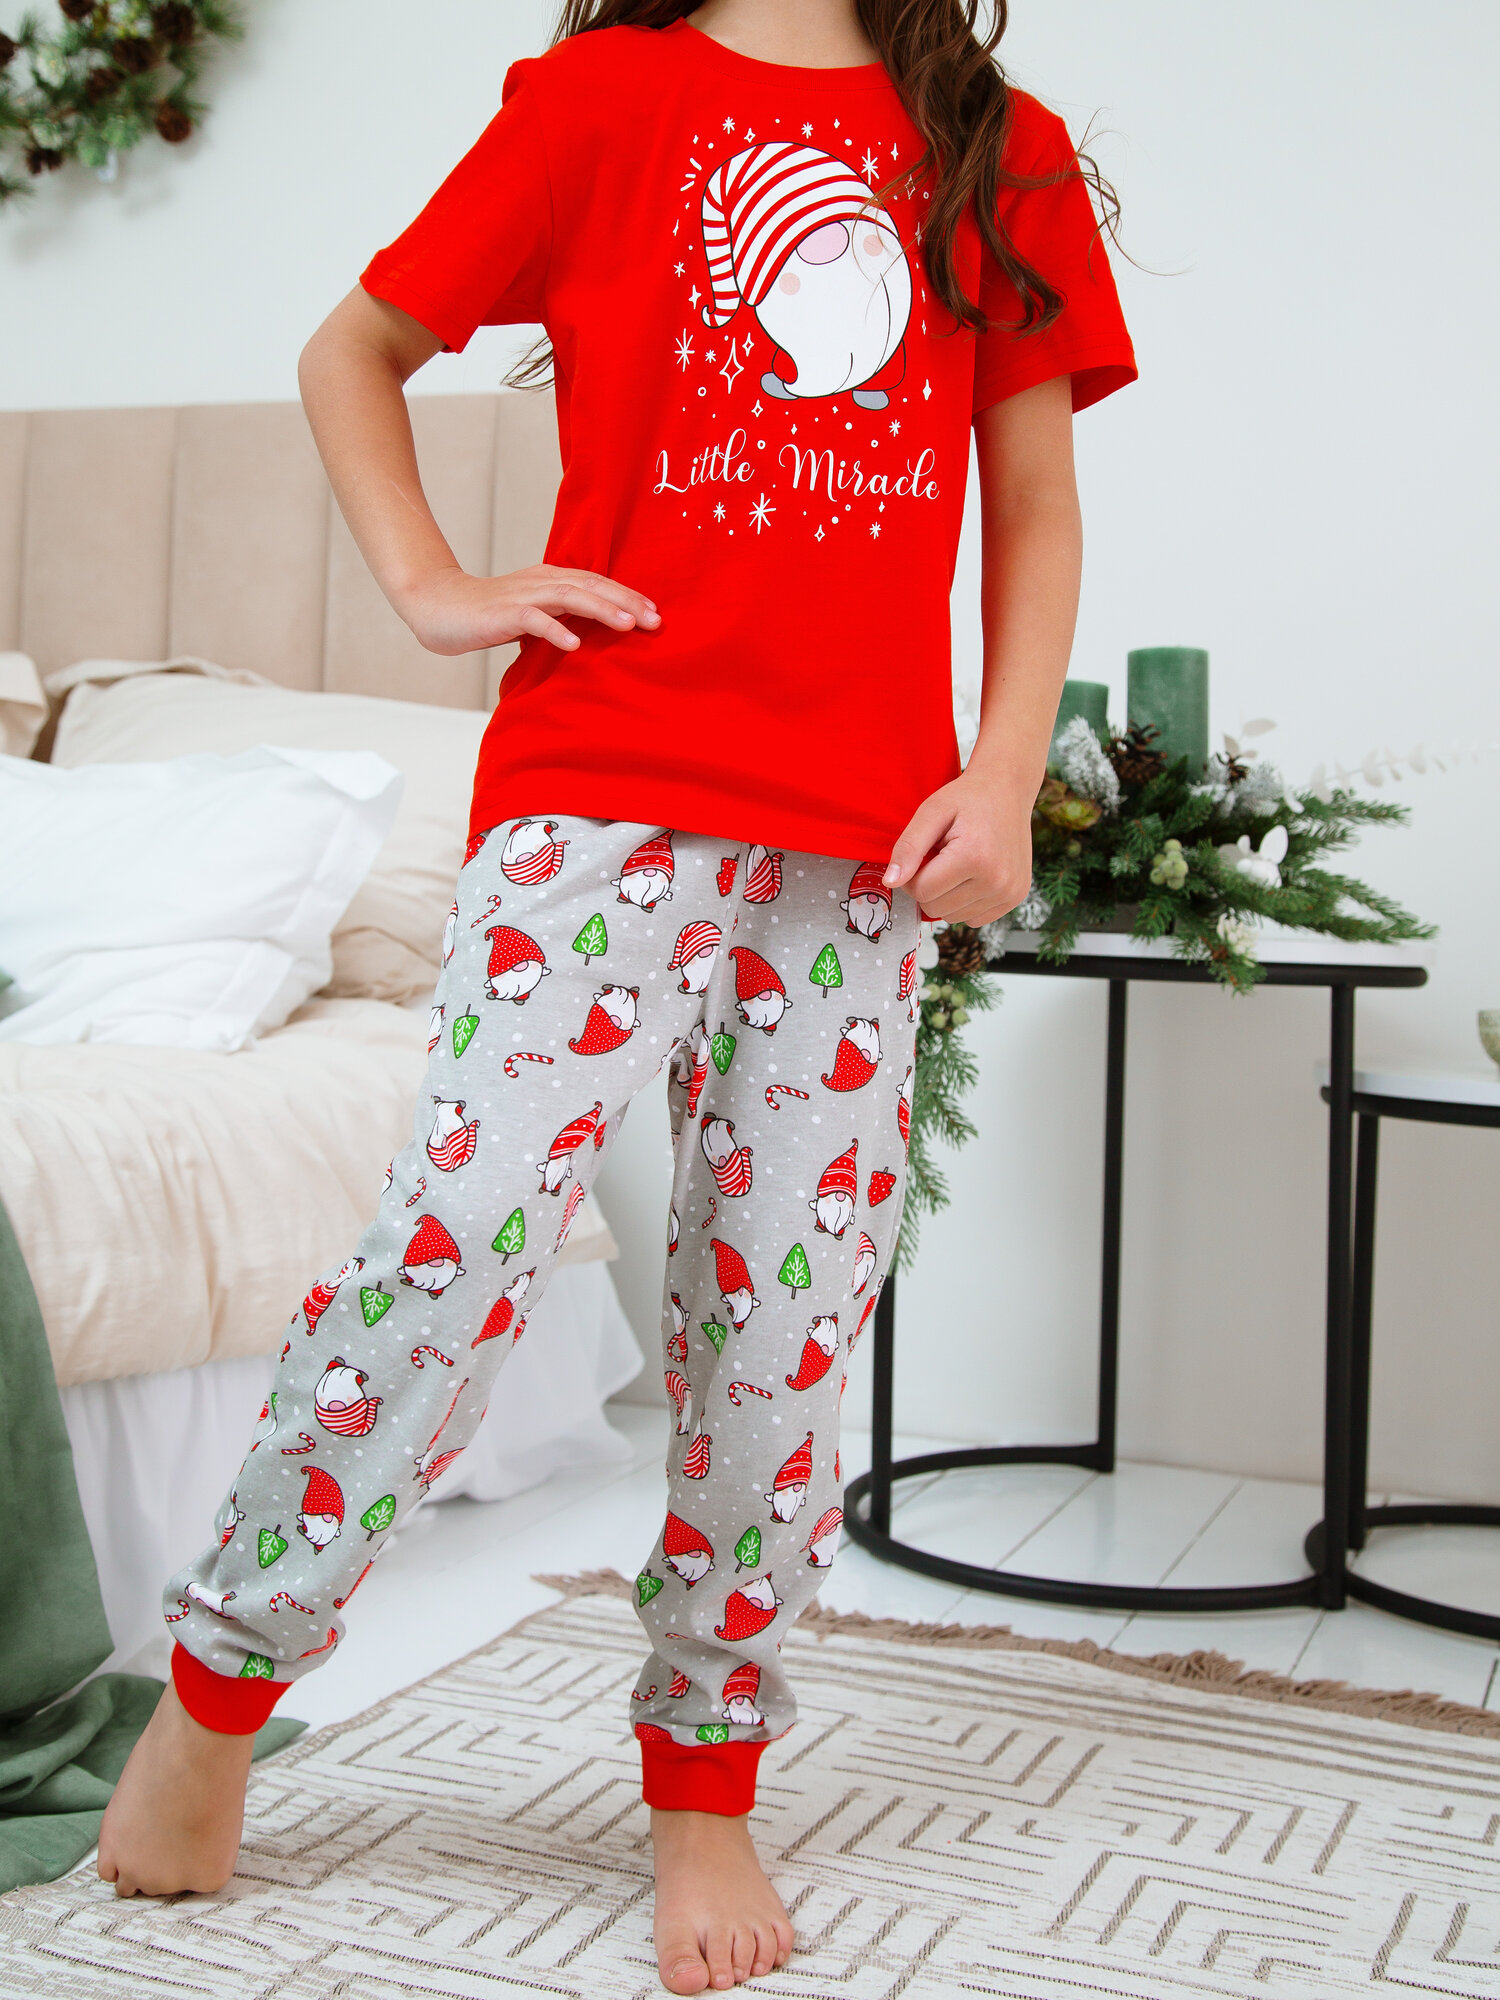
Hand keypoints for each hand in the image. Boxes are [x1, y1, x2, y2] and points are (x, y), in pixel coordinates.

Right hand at [394, 563, 660, 657]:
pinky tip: (574, 644)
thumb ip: (560, 618)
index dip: (627, 595)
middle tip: (656, 620)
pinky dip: (555, 630)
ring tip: (628, 625)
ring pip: (569, 597)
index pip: (597, 583)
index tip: (656, 613)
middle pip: (591, 585)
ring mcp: (522, 596)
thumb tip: (593, 638)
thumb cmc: (487, 614)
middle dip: (626, 601)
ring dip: (601, 609)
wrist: (438, 606)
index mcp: (550, 580)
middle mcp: (541, 582)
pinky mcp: (503, 613)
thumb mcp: (532, 615)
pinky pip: (533, 620)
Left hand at [884, 765, 1034, 923]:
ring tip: (959, 863)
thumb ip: (908, 848)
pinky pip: (974, 919)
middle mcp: (997, 880)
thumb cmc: (968, 798)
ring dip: (947, 895)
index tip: (921, 855)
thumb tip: (889, 883)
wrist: (1008, 790)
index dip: (911, 876)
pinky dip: (966, 902)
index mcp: (974, 857)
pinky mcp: (1016, 897)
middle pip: (935, 908)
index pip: (921, 892)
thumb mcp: (931, 812)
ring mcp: (1009, 892)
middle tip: (942, 856)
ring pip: (953, 917)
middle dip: (929, 886)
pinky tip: (972, 875)